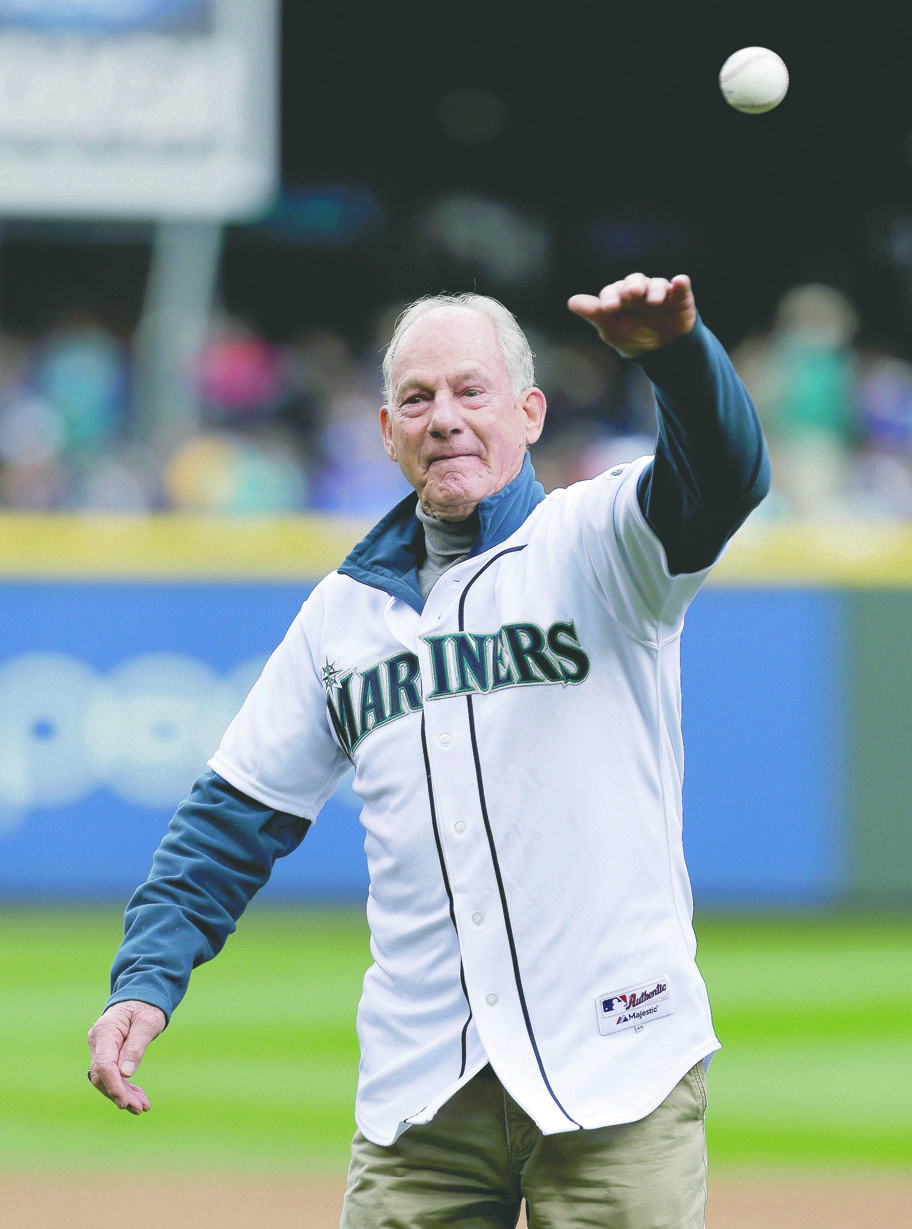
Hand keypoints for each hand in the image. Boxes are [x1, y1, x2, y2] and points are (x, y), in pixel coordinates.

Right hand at [87, 1000, 165, 1114]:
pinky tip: (139, 1098)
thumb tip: (125, 1074)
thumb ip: (136, 1046)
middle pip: (102, 1075)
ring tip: (143, 1107)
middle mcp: (98, 1041)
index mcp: (105, 1031)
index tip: (124, 1102)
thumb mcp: (147, 1023)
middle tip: (140, 1109)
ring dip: (124, 1094)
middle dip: (119, 1094)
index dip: (113, 1085)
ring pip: (107, 1079)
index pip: (103, 1064)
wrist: (142, 997)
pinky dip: (125, 1087)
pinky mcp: (107, 1054)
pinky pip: (113, 1075)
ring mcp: (101, 1048)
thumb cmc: (146, 1007)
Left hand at [567, 273, 696, 358]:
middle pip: (634, 281)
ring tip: (653, 300)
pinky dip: (681, 283)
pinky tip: (679, 281)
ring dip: (655, 289)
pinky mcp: (679, 296)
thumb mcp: (611, 328)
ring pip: (656, 283)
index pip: (612, 291)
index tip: (608, 308)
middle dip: (633, 286)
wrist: (660, 350)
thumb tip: (571, 301)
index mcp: (619, 296)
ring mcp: (659, 291)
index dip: (610, 297)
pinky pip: (681, 286)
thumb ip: (594, 314)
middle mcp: (639, 290)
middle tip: (633, 293)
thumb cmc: (631, 335)